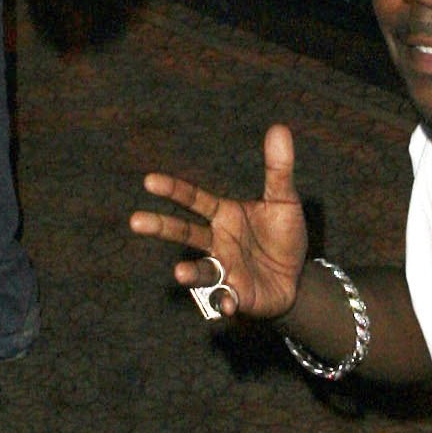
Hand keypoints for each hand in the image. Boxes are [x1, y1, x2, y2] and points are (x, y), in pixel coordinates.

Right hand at [130, 122, 309, 321]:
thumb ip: (278, 169)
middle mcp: (217, 242)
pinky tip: (230, 305)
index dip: (173, 190)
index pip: (194, 199)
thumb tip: (279, 128)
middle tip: (135, 221)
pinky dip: (225, 302)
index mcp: (223, 215)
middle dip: (160, 227)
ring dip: (190, 272)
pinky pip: (226, 298)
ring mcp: (224, 269)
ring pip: (200, 269)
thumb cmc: (283, 237)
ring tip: (179, 273)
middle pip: (184, 233)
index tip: (149, 180)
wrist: (296, 278)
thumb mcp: (285, 201)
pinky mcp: (237, 295)